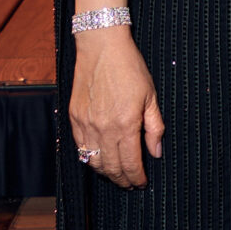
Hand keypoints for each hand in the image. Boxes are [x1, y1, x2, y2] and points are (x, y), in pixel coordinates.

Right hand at [69, 27, 165, 187]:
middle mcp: (103, 128)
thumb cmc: (129, 67)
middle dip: (122, 180)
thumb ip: (154, 127)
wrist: (101, 46)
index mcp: (125, 124)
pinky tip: (99, 158)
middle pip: (111, 168)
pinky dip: (90, 158)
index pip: (130, 163)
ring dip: (105, 173)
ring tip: (116, 174)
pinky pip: (80, 147)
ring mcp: (86, 124)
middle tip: (130, 183)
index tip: (141, 182)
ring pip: (93, 162)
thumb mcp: (150, 96)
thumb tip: (156, 152)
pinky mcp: (74, 118)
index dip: (137, 177)